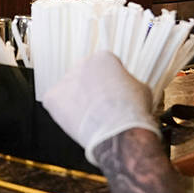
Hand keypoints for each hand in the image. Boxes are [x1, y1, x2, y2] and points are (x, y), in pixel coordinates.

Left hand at [43, 52, 159, 164]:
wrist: (119, 133)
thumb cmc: (132, 114)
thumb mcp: (141, 89)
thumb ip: (128, 83)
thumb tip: (126, 89)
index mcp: (104, 58)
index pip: (103, 67)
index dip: (109, 83)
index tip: (112, 95)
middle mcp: (82, 64)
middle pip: (84, 77)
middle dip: (90, 91)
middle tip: (99, 109)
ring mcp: (65, 80)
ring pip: (69, 91)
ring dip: (76, 102)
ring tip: (90, 119)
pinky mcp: (52, 98)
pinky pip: (55, 103)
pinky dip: (62, 113)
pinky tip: (76, 121)